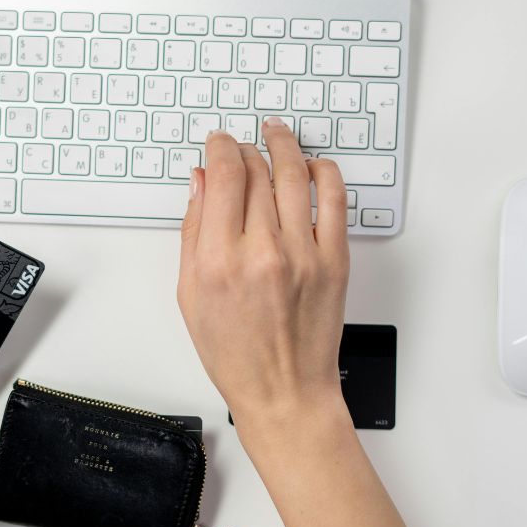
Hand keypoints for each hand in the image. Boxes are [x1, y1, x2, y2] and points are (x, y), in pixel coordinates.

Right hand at [177, 119, 350, 431]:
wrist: (284, 392)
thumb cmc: (235, 354)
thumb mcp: (191, 295)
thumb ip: (193, 233)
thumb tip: (200, 183)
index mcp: (219, 260)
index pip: (223, 176)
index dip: (220, 148)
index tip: (218, 143)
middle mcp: (262, 252)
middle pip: (257, 171)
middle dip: (245, 148)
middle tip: (241, 145)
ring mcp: (304, 254)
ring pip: (295, 175)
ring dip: (284, 145)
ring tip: (276, 134)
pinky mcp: (335, 261)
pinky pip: (335, 199)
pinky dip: (324, 173)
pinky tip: (313, 166)